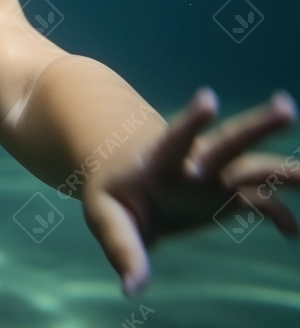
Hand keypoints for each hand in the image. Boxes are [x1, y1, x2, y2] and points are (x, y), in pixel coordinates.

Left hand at [81, 87, 296, 295]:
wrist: (130, 179)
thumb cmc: (113, 195)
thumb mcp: (106, 217)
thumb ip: (122, 247)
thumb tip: (132, 288)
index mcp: (160, 160)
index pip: (176, 138)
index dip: (192, 120)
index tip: (208, 98)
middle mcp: (195, 162)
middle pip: (229, 142)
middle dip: (258, 126)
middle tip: (285, 107)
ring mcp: (218, 176)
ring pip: (256, 166)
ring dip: (287, 169)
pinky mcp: (231, 195)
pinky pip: (263, 203)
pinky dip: (279, 215)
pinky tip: (290, 233)